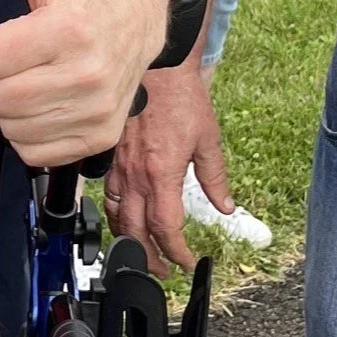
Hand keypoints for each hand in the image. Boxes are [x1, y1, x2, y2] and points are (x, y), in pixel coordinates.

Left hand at [0, 0, 161, 168]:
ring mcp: (99, 109)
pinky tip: (42, 101)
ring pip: (13, 127)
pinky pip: (35, 152)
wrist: (137, 17)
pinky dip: (28, 132)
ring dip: (8, 105)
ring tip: (26, 77)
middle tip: (3, 60)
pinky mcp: (101, 135)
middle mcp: (90, 74)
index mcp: (71, 29)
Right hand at [105, 60, 224, 274]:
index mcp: (162, 173)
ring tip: (142, 250)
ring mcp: (120, 165)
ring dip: (129, 239)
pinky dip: (117, 212)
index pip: (165, 227)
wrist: (159, 67)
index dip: (175, 251)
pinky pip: (110, 193)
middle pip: (135, 231)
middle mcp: (136, 174)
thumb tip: (226, 206)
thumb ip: (216, 178)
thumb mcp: (208, 140)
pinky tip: (125, 215)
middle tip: (162, 269)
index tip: (185, 260)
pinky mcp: (112, 154)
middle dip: (149, 256)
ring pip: (117, 215)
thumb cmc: (182, 97)